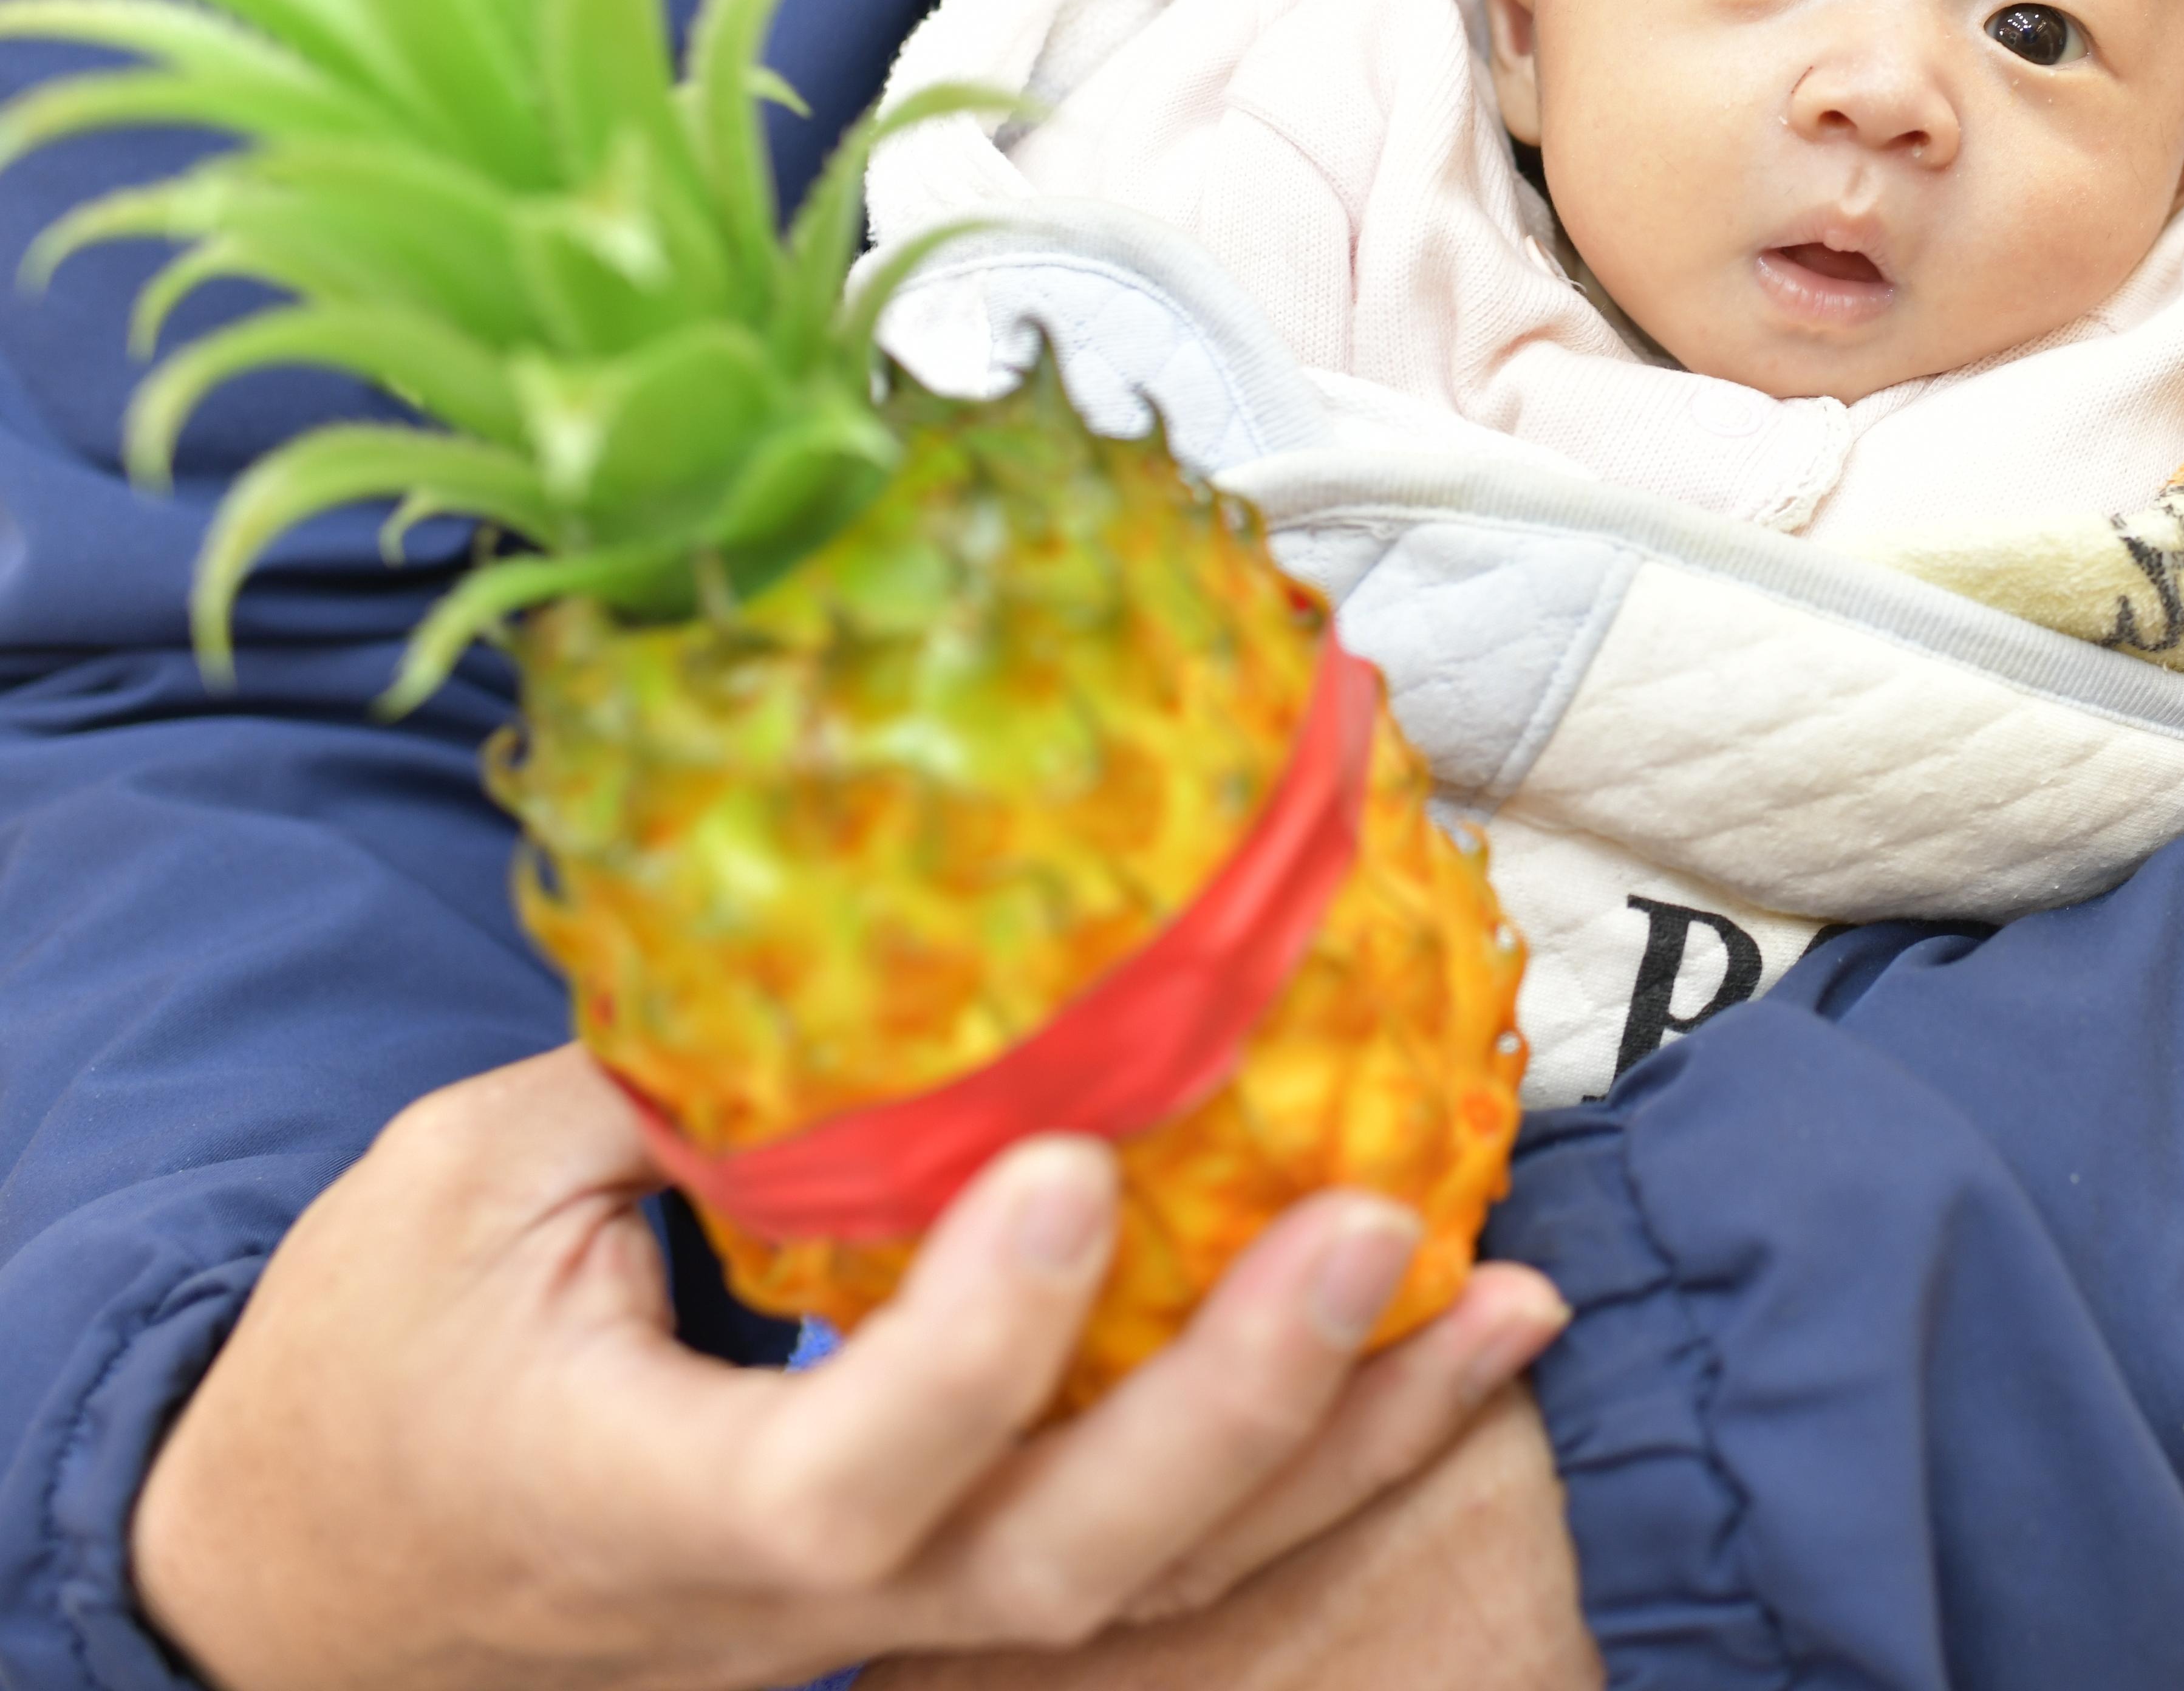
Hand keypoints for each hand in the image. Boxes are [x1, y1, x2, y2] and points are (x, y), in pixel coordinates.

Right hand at [129, 1047, 1567, 1690]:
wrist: (317, 1581)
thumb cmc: (375, 1370)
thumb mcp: (456, 1196)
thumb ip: (661, 1090)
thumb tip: (854, 927)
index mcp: (649, 1502)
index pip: (842, 1476)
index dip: (975, 1343)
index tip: (1074, 1167)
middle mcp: (798, 1599)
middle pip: (1055, 1562)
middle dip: (1233, 1408)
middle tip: (1363, 1232)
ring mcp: (888, 1615)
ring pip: (1148, 1580)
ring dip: (1346, 1442)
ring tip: (1507, 1299)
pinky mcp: (944, 1581)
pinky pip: (1156, 1551)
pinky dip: (1319, 1456)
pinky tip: (1451, 1347)